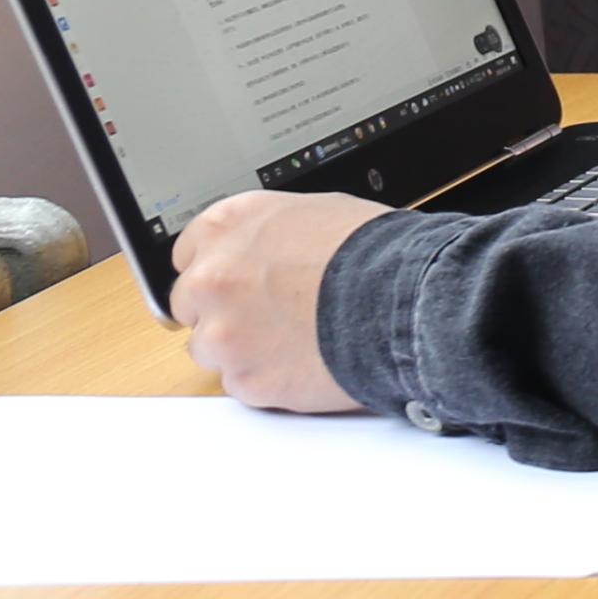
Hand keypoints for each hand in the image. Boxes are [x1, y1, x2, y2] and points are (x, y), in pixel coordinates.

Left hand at [169, 192, 392, 410]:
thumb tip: (264, 252)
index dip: (221, 272)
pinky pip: (241, 385)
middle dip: (224, 312)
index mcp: (227, 227)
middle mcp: (213, 277)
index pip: (188, 256)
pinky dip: (268, 379)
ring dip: (242, 349)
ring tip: (293, 341)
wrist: (409, 299)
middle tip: (268, 317)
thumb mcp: (315, 213)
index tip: (237, 285)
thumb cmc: (378, 252)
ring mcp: (224, 333)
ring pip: (210, 350)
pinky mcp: (246, 380)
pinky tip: (305, 362)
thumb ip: (268, 236)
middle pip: (190, 305)